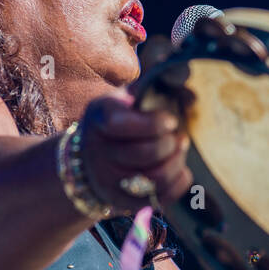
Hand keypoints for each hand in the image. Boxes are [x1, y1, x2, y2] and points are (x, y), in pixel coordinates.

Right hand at [79, 87, 192, 212]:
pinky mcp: (120, 200)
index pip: (122, 125)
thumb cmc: (116, 120)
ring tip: (180, 148)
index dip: (153, 124)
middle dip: (170, 143)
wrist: (86, 158)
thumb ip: (147, 86)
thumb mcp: (122, 98)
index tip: (171, 120)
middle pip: (145, 153)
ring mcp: (108, 179)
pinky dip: (177, 184)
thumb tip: (175, 69)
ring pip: (154, 178)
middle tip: (178, 135)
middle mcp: (99, 150)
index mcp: (100, 117)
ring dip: (177, 163)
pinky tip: (182, 170)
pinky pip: (157, 199)